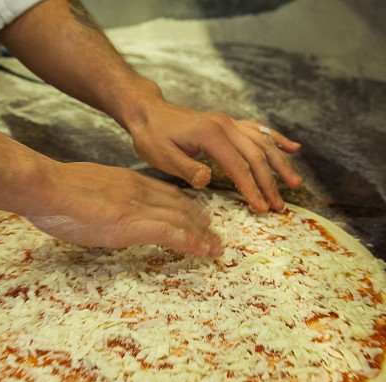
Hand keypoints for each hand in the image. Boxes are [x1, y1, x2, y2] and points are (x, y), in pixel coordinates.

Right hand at [26, 161, 222, 256]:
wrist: (46, 187)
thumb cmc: (53, 191)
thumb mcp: (82, 188)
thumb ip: (98, 198)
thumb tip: (97, 208)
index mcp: (125, 180)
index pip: (163, 193)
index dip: (183, 206)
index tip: (195, 216)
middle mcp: (137, 190)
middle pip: (178, 205)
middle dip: (198, 221)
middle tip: (213, 234)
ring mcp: (136, 206)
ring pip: (181, 219)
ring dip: (202, 235)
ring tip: (217, 248)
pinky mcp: (131, 223)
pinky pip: (171, 232)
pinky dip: (191, 242)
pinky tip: (205, 251)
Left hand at [128, 102, 301, 211]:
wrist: (147, 112)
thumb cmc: (152, 136)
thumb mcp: (162, 156)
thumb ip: (186, 168)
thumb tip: (207, 180)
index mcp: (211, 135)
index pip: (239, 166)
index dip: (251, 188)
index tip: (261, 207)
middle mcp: (225, 125)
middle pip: (256, 155)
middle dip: (269, 182)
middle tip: (279, 206)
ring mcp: (228, 123)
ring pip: (263, 142)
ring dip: (280, 164)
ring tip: (294, 183)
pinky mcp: (227, 124)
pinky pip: (258, 130)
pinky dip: (276, 139)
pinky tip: (293, 148)